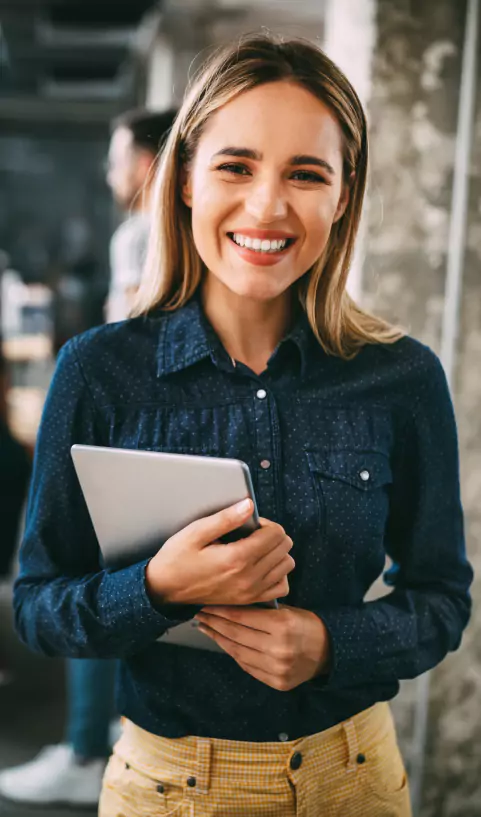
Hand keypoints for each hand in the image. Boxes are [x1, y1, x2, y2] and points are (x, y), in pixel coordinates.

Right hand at [145, 499, 294, 606]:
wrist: (165, 589)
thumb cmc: (177, 558)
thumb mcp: (196, 532)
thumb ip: (226, 519)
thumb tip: (249, 506)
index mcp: (237, 558)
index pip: (275, 534)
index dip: (266, 523)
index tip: (251, 524)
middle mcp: (248, 577)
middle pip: (284, 548)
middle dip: (273, 535)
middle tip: (254, 533)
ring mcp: (250, 592)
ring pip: (286, 566)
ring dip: (277, 553)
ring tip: (258, 548)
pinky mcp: (249, 600)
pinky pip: (280, 587)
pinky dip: (277, 574)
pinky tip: (263, 566)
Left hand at [195, 605, 330, 690]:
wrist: (330, 652)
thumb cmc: (307, 625)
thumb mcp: (288, 610)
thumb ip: (262, 611)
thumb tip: (229, 606)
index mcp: (283, 625)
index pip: (243, 617)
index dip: (222, 610)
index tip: (207, 604)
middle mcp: (279, 648)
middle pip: (237, 635)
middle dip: (215, 623)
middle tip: (200, 614)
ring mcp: (277, 668)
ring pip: (238, 652)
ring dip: (219, 639)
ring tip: (206, 628)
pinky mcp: (276, 682)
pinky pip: (247, 666)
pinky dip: (234, 653)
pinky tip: (224, 643)